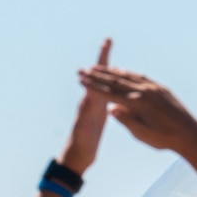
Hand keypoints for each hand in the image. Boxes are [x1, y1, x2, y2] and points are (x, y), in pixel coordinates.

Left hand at [59, 39, 112, 173]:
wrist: (77, 156)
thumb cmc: (82, 145)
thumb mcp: (86, 130)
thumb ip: (88, 114)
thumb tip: (90, 98)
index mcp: (90, 102)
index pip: (97, 75)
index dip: (101, 59)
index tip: (106, 44)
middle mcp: (91, 100)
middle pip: (99, 74)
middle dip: (103, 57)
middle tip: (108, 40)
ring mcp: (95, 105)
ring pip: (104, 82)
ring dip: (108, 68)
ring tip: (114, 55)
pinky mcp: (100, 112)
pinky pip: (109, 92)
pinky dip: (113, 84)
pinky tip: (118, 81)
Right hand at [79, 65, 196, 154]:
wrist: (190, 134)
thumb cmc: (164, 139)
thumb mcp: (142, 134)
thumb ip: (126, 120)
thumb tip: (111, 108)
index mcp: (137, 104)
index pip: (109, 93)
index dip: (93, 86)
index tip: (80, 80)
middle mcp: (145, 92)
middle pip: (116, 81)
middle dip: (97, 75)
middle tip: (82, 70)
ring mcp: (154, 88)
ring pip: (128, 76)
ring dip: (111, 72)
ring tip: (98, 68)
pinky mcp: (161, 89)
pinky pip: (141, 78)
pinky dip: (128, 74)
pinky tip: (122, 72)